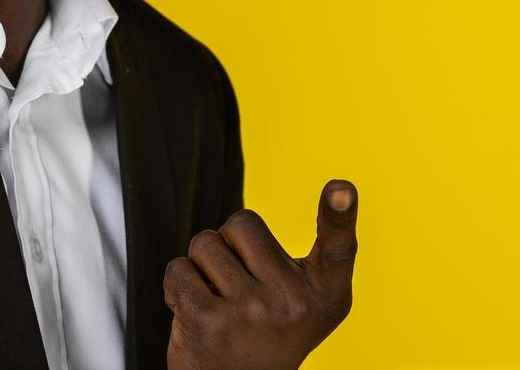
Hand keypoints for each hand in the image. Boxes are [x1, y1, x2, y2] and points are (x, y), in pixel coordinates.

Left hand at [164, 180, 357, 369]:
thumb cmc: (275, 331)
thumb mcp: (313, 299)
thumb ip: (322, 248)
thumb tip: (341, 186)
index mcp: (325, 293)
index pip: (338, 246)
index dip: (340, 212)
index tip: (341, 187)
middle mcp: (292, 303)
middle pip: (240, 223)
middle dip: (230, 245)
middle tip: (240, 284)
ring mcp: (249, 312)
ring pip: (204, 244)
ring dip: (202, 267)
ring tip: (219, 300)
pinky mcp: (207, 321)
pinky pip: (179, 269)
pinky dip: (178, 285)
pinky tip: (195, 312)